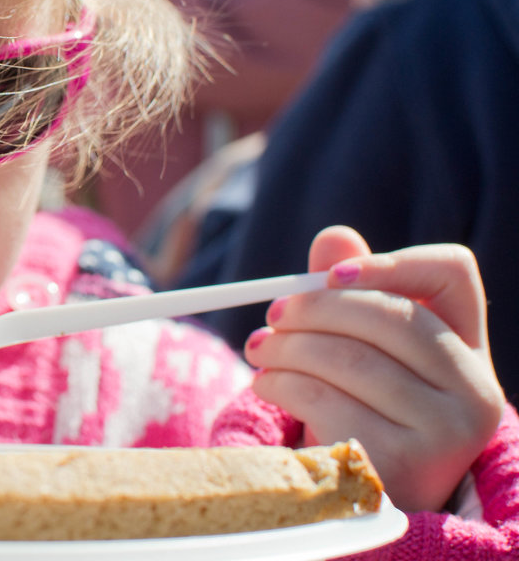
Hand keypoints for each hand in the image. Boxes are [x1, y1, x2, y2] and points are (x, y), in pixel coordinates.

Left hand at [243, 226, 504, 512]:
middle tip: (272, 315)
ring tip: (259, 352)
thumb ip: (349, 294)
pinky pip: (325, 401)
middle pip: (390, 316)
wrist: (359, 496)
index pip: (453, 272)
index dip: (390, 262)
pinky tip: (267, 385)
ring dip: (285, 348)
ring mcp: (447, 432)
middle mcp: (475, 391)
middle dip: (313, 309)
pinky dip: (280, 384)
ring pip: (349, 358)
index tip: (331, 276)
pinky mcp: (404, 465)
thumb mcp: (362, 352)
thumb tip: (333, 237)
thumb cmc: (360, 407)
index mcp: (469, 348)